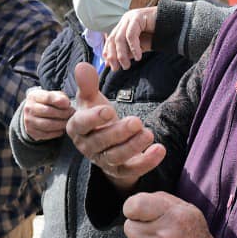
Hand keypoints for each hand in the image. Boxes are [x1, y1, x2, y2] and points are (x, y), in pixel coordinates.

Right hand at [21, 87, 73, 140]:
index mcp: (33, 96)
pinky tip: (62, 129)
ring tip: (68, 122)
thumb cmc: (47, 103)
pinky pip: (46, 134)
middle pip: (48, 111)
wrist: (34, 114)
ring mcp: (28, 121)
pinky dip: (57, 132)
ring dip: (61, 124)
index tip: (68, 104)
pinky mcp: (31, 132)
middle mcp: (28, 108)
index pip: (47, 97)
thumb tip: (66, 104)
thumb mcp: (52, 95)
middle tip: (72, 113)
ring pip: (47, 124)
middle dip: (63, 113)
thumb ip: (60, 97)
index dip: (59, 101)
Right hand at [64, 63, 164, 187]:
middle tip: (136, 121)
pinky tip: (160, 150)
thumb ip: (88, 84)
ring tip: (149, 134)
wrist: (107, 142)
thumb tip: (82, 66)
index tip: (108, 110)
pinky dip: (146, 162)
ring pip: (116, 157)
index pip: (81, 124)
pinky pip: (132, 170)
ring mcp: (103, 161)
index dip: (94, 119)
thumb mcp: (92, 100)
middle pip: (101, 142)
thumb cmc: (98, 117)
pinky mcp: (120, 171)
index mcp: (77, 128)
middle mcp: (87, 147)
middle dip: (119, 133)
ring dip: (133, 147)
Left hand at [103, 5, 157, 71]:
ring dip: (122, 54)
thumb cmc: (158, 36)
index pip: (111, 39)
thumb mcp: (140, 47)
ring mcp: (131, 17)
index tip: (109, 65)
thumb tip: (113, 63)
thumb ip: (128, 52)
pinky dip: (133, 48)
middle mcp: (125, 20)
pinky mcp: (138, 17)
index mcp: (124, 25)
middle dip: (113, 55)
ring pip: (120, 38)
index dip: (108, 52)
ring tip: (127, 65)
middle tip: (116, 68)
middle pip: (113, 39)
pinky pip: (131, 35)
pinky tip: (138, 57)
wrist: (174, 25)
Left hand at [123, 192, 233, 237]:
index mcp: (173, 216)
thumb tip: (133, 204)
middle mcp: (162, 236)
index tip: (139, 215)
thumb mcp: (188, 211)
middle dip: (139, 230)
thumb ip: (160, 201)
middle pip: (129, 226)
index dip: (133, 209)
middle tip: (157, 237)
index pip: (133, 205)